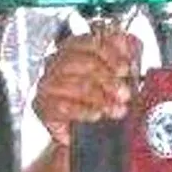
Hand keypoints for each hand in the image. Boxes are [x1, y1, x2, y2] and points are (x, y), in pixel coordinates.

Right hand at [33, 28, 141, 146]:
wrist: (85, 132)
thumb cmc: (101, 97)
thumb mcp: (118, 74)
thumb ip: (123, 53)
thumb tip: (127, 39)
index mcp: (75, 47)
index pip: (91, 42)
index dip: (111, 55)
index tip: (125, 69)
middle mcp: (57, 61)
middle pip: (86, 62)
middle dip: (110, 80)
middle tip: (125, 94)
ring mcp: (48, 83)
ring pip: (77, 84)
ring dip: (102, 98)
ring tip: (118, 109)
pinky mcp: (43, 105)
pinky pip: (64, 106)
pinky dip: (84, 111)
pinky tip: (97, 115)